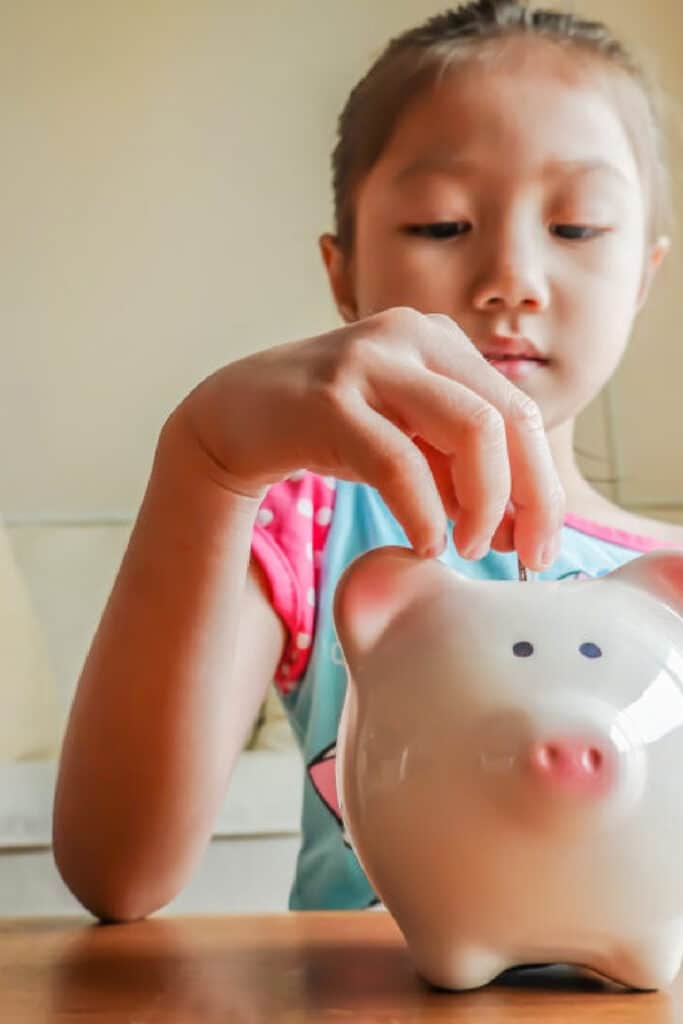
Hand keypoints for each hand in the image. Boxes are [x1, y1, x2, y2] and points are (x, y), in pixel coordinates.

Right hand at [177, 307, 564, 569]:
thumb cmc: (329, 432)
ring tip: (468, 547)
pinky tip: (425, 542)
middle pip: (508, 418)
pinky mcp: (329, 399)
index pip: (520, 412)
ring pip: (470, 429)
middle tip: (526, 557)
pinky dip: (424, 512)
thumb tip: (518, 526)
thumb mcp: (406, 445)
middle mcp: (413, 337)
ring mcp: (371, 361)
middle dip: (529, 498)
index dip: (541, 485)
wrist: (234, 415)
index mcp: (441, 343)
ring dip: (483, 502)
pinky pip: (401, 462)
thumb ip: (458, 471)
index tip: (542, 544)